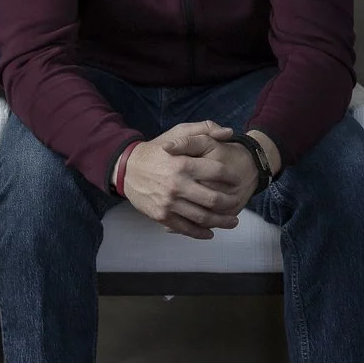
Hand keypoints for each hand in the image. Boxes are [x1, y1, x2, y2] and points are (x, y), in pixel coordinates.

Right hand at [123, 121, 239, 239]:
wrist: (127, 168)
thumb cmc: (157, 149)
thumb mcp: (178, 132)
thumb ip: (204, 129)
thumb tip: (228, 132)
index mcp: (183, 163)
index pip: (217, 172)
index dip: (231, 177)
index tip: (236, 181)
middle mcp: (177, 184)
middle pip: (213, 199)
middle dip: (230, 203)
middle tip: (236, 201)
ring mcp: (169, 203)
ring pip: (203, 217)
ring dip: (221, 221)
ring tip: (232, 221)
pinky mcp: (162, 216)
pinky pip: (186, 228)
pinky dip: (201, 233)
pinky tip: (210, 232)